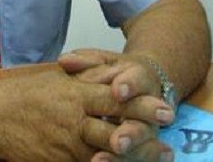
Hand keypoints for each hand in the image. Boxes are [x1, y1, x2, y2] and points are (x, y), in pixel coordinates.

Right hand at [0, 66, 171, 160]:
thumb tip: (116, 75)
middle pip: (115, 128)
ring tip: (159, 156)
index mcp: (74, 93)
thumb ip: (87, 77)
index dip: (141, 104)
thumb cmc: (25, 93)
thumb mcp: (58, 77)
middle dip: (144, 134)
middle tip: (168, 139)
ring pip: (105, 154)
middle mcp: (73, 120)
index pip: (114, 98)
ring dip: (132, 157)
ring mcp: (65, 144)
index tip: (165, 107)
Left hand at [58, 49, 174, 160]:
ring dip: (121, 157)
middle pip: (142, 122)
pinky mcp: (138, 147)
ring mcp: (145, 131)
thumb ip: (86, 61)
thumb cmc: (115, 72)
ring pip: (137, 146)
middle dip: (130, 133)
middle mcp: (148, 109)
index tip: (117, 91)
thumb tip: (64, 61)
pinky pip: (131, 158)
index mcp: (141, 80)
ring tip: (99, 161)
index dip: (129, 85)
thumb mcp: (103, 60)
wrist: (140, 84)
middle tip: (117, 142)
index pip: (138, 81)